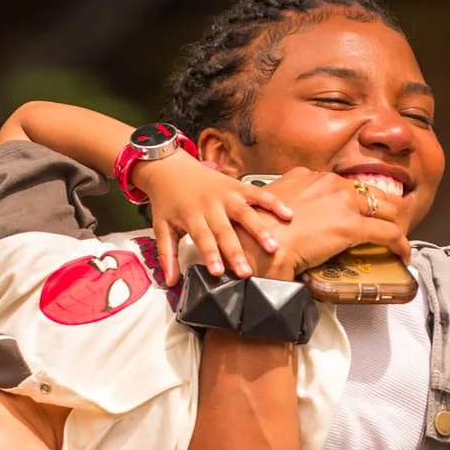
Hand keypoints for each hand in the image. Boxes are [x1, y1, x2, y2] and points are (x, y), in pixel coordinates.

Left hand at [135, 152, 293, 283]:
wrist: (170, 167)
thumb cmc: (168, 200)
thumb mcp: (161, 226)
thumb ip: (166, 254)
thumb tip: (170, 281)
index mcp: (191, 215)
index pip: (203, 238)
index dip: (211, 255)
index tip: (218, 272)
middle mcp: (210, 204)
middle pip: (225, 230)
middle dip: (236, 252)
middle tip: (246, 272)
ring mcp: (226, 194)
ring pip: (245, 213)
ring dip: (259, 230)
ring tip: (273, 247)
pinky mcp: (237, 186)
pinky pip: (258, 194)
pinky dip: (273, 203)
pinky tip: (288, 215)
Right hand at [257, 169, 413, 279]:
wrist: (256, 247)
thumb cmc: (255, 234)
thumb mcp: (267, 208)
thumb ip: (284, 205)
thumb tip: (289, 220)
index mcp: (307, 176)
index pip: (342, 185)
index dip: (354, 200)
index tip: (357, 212)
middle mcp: (328, 182)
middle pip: (368, 192)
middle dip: (382, 208)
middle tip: (386, 224)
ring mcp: (343, 203)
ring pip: (386, 208)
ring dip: (395, 223)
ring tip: (397, 239)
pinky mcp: (353, 226)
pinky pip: (389, 233)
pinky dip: (400, 244)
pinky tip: (403, 254)